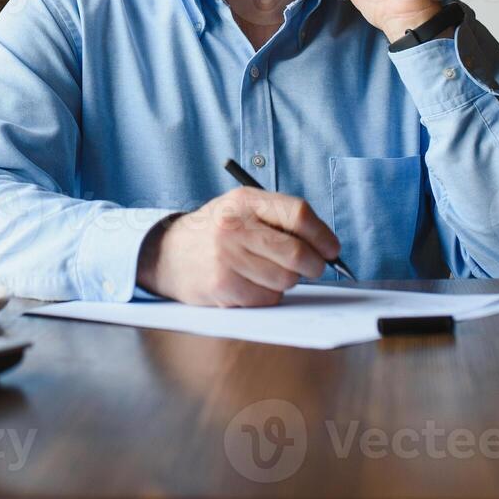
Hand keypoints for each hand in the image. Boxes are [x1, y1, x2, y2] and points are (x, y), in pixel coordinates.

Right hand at [135, 187, 341, 306]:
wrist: (167, 253)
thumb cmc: (215, 231)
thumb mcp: (241, 208)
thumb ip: (278, 219)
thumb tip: (327, 246)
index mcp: (244, 201)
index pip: (298, 214)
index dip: (323, 235)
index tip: (331, 249)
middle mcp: (234, 227)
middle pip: (296, 252)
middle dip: (314, 265)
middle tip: (312, 268)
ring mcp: (226, 258)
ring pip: (285, 280)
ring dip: (286, 281)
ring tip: (267, 271)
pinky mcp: (222, 286)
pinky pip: (268, 298)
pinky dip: (268, 295)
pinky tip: (250, 283)